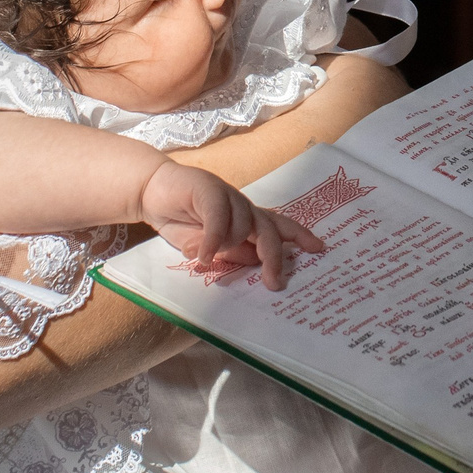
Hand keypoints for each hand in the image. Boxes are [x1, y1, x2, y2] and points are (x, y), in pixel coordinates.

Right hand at [140, 160, 325, 291]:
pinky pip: (219, 218)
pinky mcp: (209, 189)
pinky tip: (203, 254)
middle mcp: (244, 206)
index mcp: (248, 219)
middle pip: (270, 231)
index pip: (280, 226)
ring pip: (244, 226)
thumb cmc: (183, 220)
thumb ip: (232, 252)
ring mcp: (229, 196)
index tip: (319, 248)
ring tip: (203, 254)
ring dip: (226, 246)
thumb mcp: (211, 246)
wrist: (153, 191)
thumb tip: (255, 263)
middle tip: (274, 283)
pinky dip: (212, 239)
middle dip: (274, 258)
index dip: (300, 236)